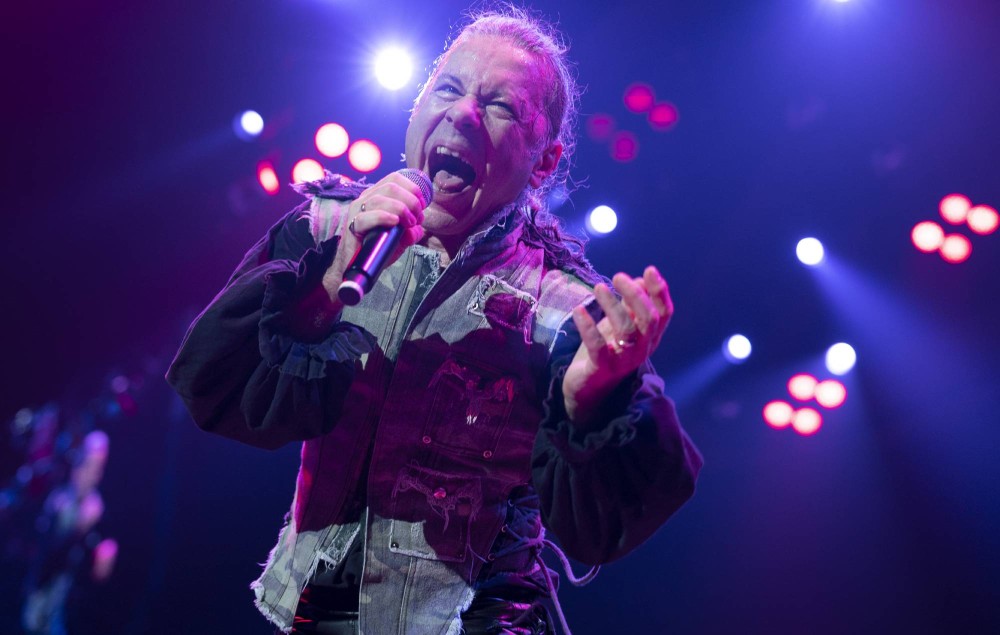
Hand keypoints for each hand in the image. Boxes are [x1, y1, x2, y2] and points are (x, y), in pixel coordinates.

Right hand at [321, 172, 428, 301]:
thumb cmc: (377, 247)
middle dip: (410, 200)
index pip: (394, 179)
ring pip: (380, 199)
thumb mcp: (400, 238)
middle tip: (417, 218)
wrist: (358, 266)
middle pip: (391, 187)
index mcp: (377, 196)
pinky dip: (383, 217)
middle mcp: (366, 200)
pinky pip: (366, 217)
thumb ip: (411, 231)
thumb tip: (418, 229)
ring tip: (409, 223)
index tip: (422, 205)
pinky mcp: (352, 227)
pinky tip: (394, 222)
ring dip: (401, 209)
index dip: (412, 188)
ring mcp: (357, 212)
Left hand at [562, 266, 673, 424]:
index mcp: (650, 338)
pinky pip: (598, 346)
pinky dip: (588, 327)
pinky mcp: (601, 368)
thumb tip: (639, 279)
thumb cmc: (606, 351)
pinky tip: (579, 310)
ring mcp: (623, 360)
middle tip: (617, 276)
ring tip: (598, 288)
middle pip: (648, 319)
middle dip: (635, 294)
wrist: (587, 390)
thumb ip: (631, 305)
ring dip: (613, 305)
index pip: (664, 314)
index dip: (659, 291)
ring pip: (626, 330)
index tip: (649, 270)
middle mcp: (642, 349)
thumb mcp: (620, 325)